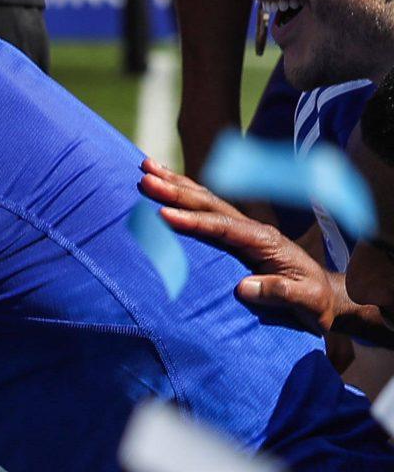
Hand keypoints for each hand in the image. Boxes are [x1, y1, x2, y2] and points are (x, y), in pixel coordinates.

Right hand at [139, 156, 340, 331]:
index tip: (163, 214)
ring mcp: (244, 229)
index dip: (193, 220)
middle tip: (146, 178)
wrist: (325, 297)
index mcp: (265, 242)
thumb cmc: (314, 302)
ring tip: (147, 168)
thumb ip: (279, 293)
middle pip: (210, 204)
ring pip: (206, 200)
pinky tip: (168, 184)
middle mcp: (253, 229)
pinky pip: (207, 211)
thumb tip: (244, 288)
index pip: (223, 227)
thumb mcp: (306, 303)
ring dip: (177, 183)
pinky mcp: (236, 235)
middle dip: (177, 190)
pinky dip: (186, 194)